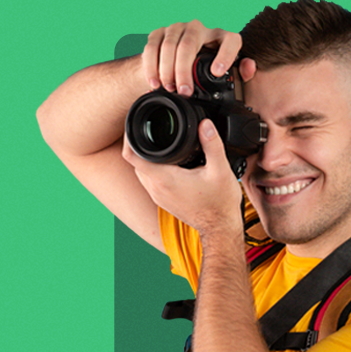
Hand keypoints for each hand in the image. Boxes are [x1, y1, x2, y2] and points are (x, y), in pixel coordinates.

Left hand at [125, 117, 243, 236]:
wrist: (220, 228)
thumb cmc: (220, 204)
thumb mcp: (221, 170)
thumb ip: (212, 144)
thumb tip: (205, 123)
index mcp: (164, 179)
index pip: (132, 155)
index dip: (129, 136)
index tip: (137, 124)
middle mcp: (156, 188)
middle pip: (134, 160)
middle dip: (139, 142)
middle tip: (152, 128)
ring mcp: (158, 196)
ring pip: (141, 170)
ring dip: (146, 156)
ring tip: (159, 142)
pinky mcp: (162, 200)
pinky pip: (149, 179)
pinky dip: (152, 168)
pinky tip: (168, 162)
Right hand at [141, 20, 256, 95]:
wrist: (176, 64)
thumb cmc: (206, 69)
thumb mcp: (225, 73)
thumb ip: (240, 72)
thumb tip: (249, 67)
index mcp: (221, 36)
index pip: (230, 39)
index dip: (225, 54)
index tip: (217, 72)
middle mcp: (199, 28)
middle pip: (189, 45)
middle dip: (184, 71)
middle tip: (185, 92)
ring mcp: (177, 28)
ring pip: (169, 46)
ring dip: (167, 70)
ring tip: (170, 89)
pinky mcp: (158, 33)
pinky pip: (152, 48)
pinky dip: (152, 68)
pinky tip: (155, 83)